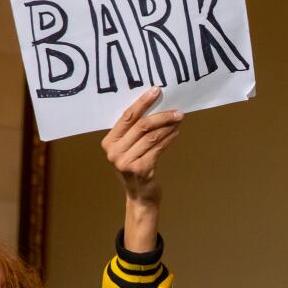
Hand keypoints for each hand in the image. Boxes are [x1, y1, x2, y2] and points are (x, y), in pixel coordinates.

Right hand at [102, 87, 183, 205]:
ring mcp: (126, 161)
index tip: (156, 90)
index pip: (127, 117)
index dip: (142, 102)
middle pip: (141, 126)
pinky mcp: (140, 169)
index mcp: (109, 142)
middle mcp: (114, 152)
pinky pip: (158, 148)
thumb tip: (156, 106)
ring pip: (151, 136)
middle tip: (177, 111)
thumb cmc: (136, 167)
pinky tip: (176, 133)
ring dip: (168, 127)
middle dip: (161, 116)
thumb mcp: (129, 149)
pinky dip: (168, 139)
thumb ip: (134, 132)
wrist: (139, 197)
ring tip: (178, 120)